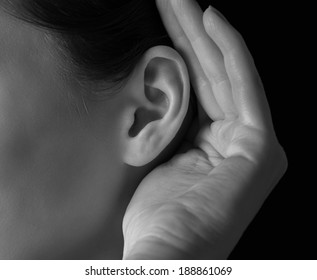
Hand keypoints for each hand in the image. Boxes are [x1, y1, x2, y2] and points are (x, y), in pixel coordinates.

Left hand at [122, 0, 286, 258]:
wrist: (167, 256)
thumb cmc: (157, 217)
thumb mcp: (157, 160)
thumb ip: (168, 125)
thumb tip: (159, 88)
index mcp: (214, 147)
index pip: (197, 87)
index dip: (181, 51)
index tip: (163, 20)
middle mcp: (238, 142)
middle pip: (211, 77)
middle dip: (191, 35)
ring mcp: (252, 144)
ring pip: (226, 75)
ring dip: (205, 34)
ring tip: (182, 0)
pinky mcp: (259, 146)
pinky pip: (241, 86)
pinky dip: (229, 50)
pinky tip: (211, 19)